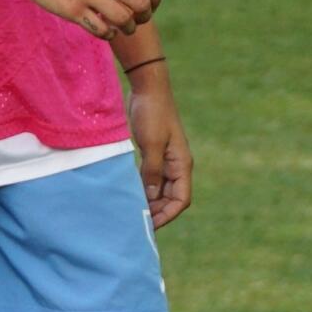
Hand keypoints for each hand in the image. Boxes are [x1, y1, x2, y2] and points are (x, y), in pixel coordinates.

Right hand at [5, 0, 160, 37]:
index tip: (150, 6)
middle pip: (141, 4)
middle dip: (144, 17)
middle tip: (138, 20)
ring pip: (124, 20)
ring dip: (128, 29)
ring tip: (123, 28)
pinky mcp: (74, 10)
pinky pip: (102, 30)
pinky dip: (109, 35)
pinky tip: (107, 31)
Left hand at [128, 78, 193, 227]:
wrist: (147, 87)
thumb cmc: (152, 113)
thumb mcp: (151, 144)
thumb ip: (151, 172)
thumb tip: (150, 198)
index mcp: (182, 164)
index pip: (181, 200)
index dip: (167, 215)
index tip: (148, 224)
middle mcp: (177, 164)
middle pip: (171, 198)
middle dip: (157, 211)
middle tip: (135, 220)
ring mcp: (166, 159)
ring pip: (160, 189)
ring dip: (149, 201)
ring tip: (130, 210)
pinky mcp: (154, 153)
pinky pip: (151, 178)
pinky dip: (143, 188)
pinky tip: (129, 193)